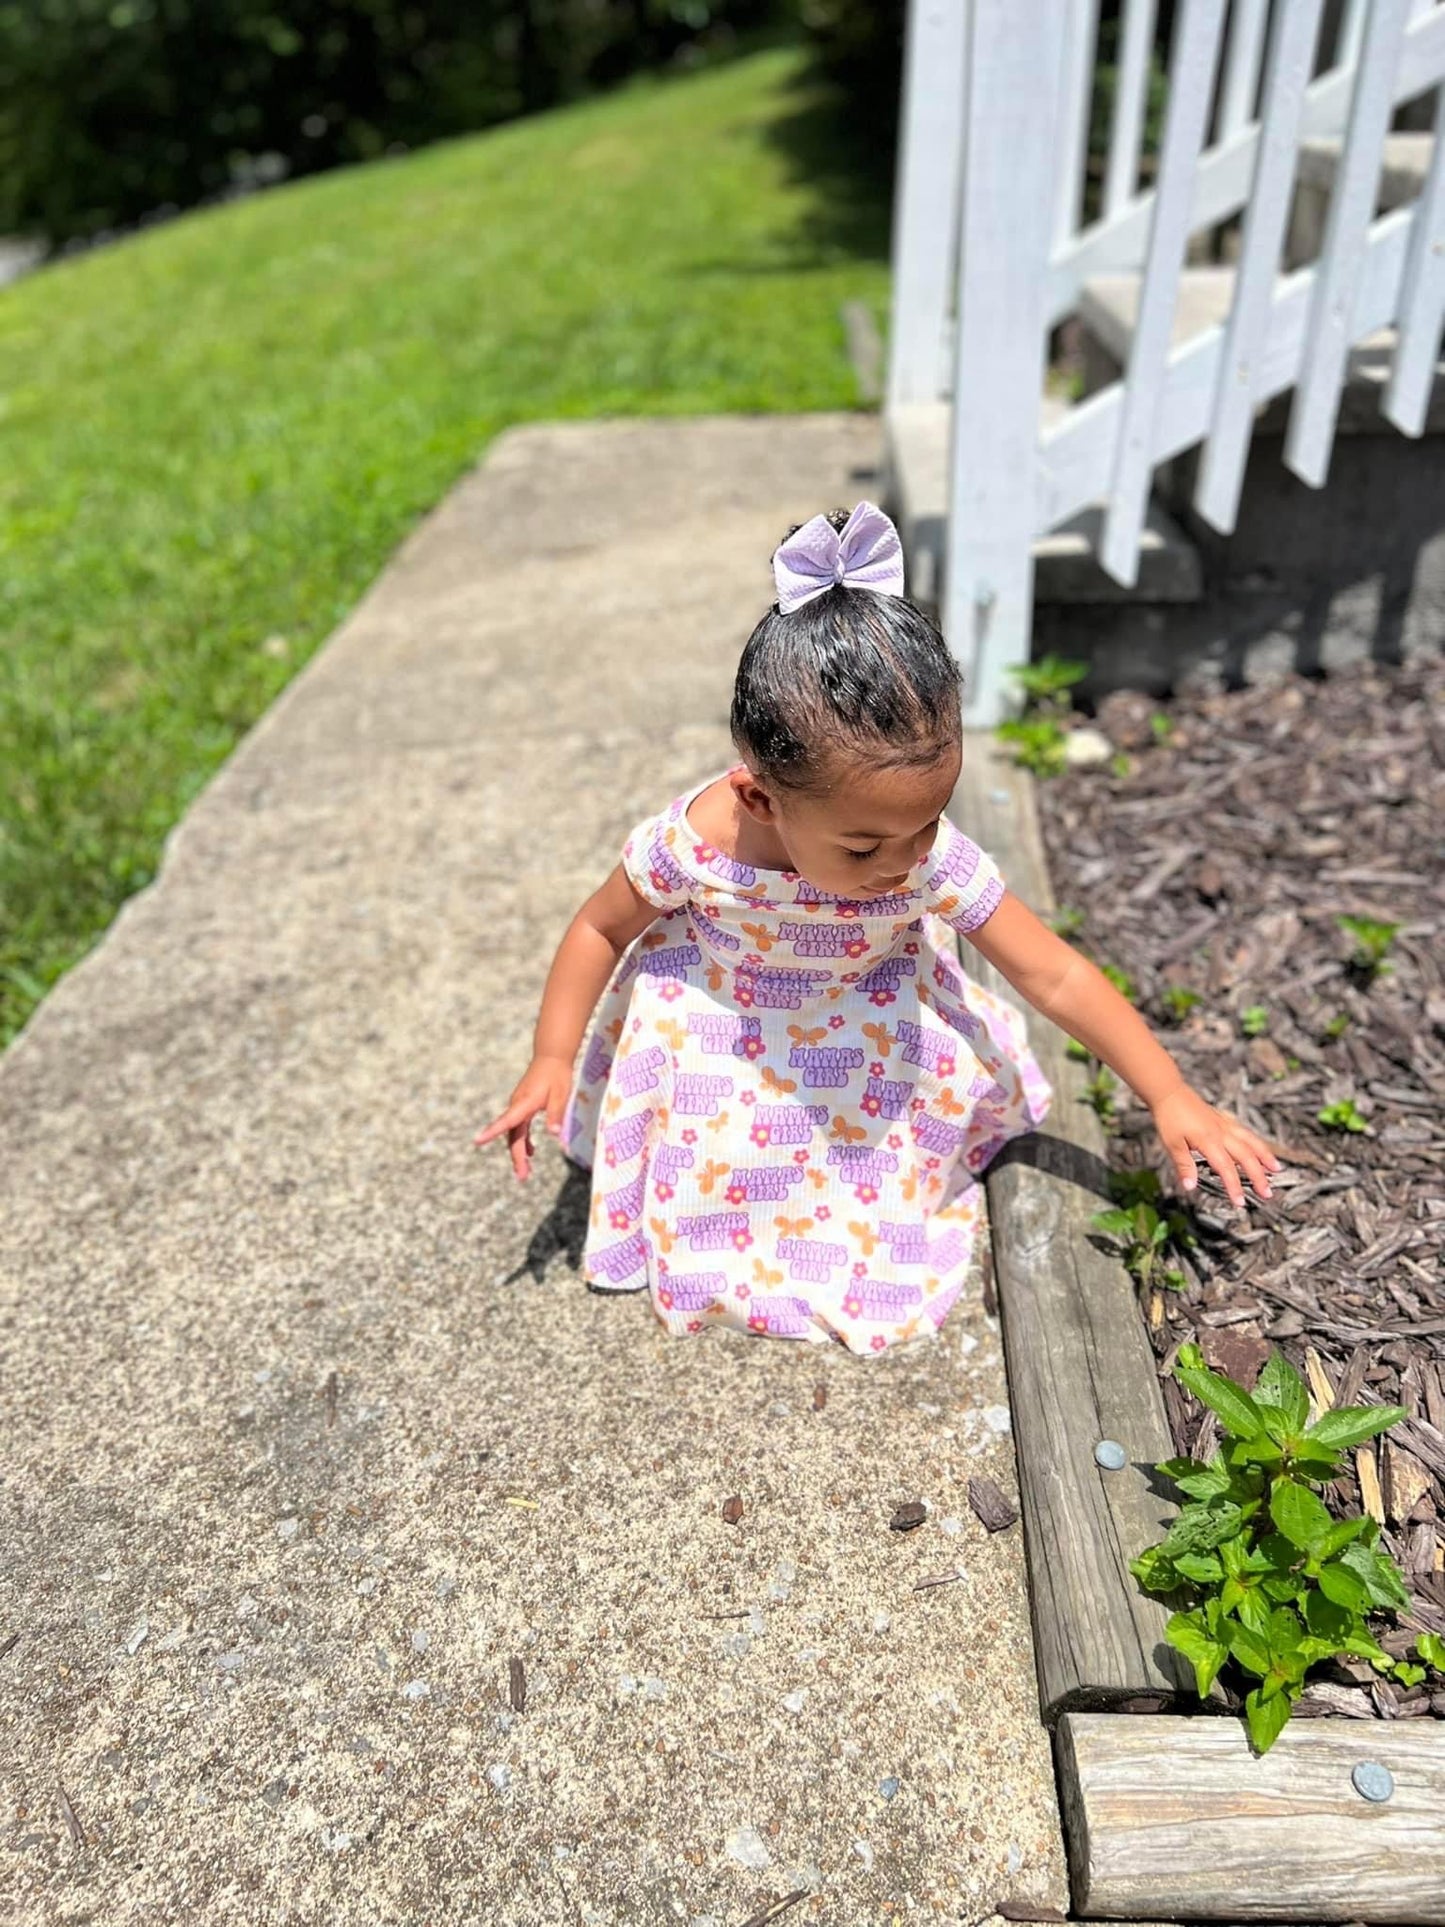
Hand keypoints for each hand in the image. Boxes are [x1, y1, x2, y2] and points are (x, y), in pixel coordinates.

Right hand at [474, 1056, 572, 1180]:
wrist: (551, 1057)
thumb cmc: (557, 1075)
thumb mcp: (561, 1095)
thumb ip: (556, 1115)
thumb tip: (555, 1135)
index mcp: (524, 1103)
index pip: (506, 1121)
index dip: (492, 1132)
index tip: (477, 1141)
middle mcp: (517, 1106)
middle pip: (512, 1136)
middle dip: (516, 1157)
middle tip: (522, 1177)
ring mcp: (518, 1107)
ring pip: (514, 1134)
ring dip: (519, 1152)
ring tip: (525, 1172)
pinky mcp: (522, 1107)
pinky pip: (519, 1128)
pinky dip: (523, 1141)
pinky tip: (531, 1151)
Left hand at [1151, 1084, 1281, 1207]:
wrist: (1169, 1091)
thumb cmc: (1168, 1118)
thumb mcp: (1172, 1144)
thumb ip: (1184, 1166)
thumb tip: (1190, 1187)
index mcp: (1209, 1141)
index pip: (1226, 1168)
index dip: (1234, 1187)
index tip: (1240, 1203)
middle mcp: (1222, 1133)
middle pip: (1246, 1156)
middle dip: (1258, 1176)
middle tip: (1267, 1194)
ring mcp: (1224, 1124)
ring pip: (1251, 1141)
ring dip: (1265, 1156)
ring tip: (1276, 1169)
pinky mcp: (1223, 1118)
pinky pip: (1245, 1132)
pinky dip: (1255, 1142)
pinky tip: (1259, 1149)